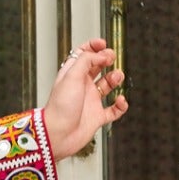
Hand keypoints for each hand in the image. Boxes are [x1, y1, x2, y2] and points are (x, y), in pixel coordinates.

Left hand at [42, 39, 126, 161]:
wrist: (58, 135)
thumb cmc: (60, 107)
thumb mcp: (71, 76)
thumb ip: (86, 61)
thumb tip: (101, 54)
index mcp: (72, 75)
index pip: (82, 56)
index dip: (93, 47)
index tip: (103, 44)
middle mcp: (82, 86)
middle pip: (97, 68)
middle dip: (106, 60)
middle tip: (111, 58)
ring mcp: (90, 101)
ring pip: (107, 86)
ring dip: (115, 79)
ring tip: (117, 77)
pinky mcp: (97, 117)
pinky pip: (114, 110)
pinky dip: (121, 105)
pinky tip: (120, 100)